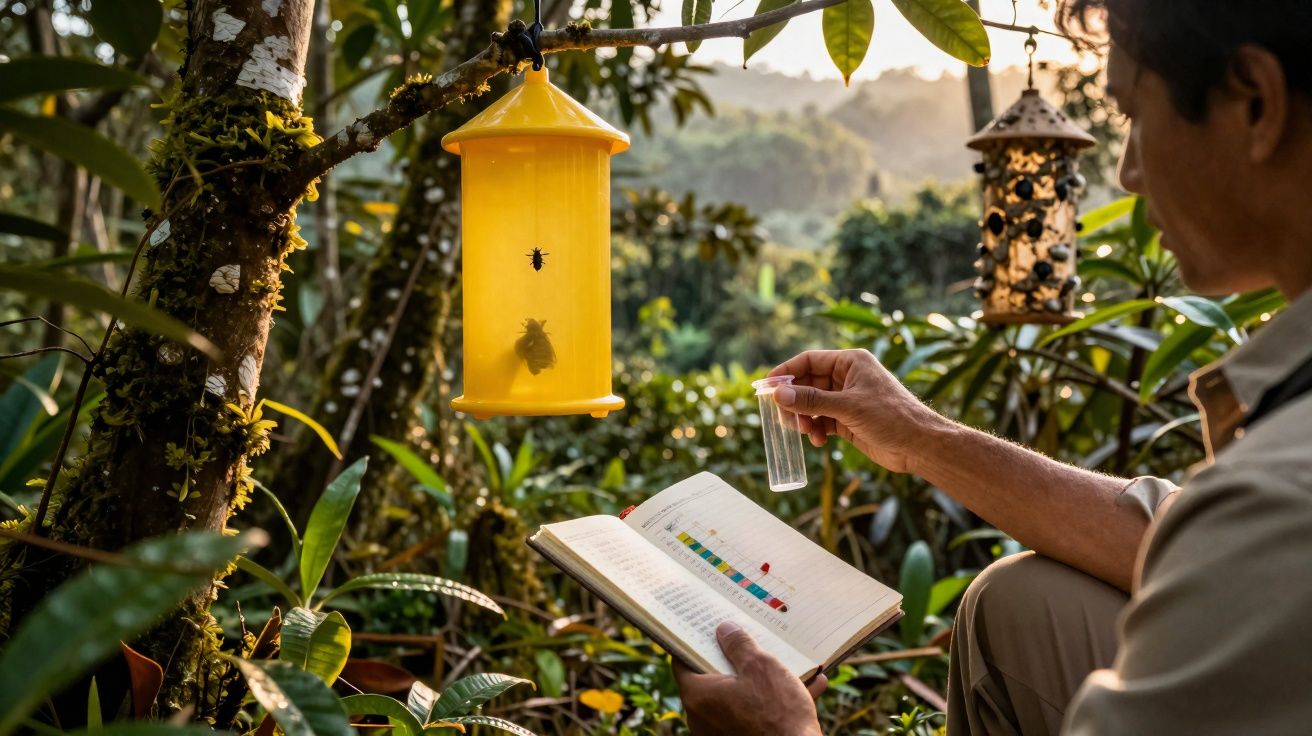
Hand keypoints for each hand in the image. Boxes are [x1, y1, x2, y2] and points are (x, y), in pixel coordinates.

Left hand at [673, 621, 826, 735]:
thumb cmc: (777, 713)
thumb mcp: (760, 667)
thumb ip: (739, 645)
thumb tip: (725, 629)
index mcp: (698, 696)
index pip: (683, 661)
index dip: (696, 642)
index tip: (708, 629)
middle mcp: (703, 718)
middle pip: (714, 679)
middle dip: (735, 660)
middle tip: (749, 641)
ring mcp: (721, 733)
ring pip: (741, 697)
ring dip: (763, 681)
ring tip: (788, 663)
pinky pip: (757, 716)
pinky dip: (776, 703)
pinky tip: (808, 686)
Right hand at [769, 349, 947, 474]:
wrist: (920, 445)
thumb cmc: (891, 417)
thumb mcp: (847, 407)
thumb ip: (811, 400)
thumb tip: (778, 394)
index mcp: (851, 362)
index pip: (809, 360)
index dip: (786, 372)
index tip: (766, 387)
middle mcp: (848, 377)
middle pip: (808, 384)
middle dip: (795, 401)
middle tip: (784, 418)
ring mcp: (848, 399)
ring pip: (812, 404)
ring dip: (805, 419)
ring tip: (807, 433)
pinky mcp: (849, 420)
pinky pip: (822, 420)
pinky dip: (816, 430)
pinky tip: (819, 441)